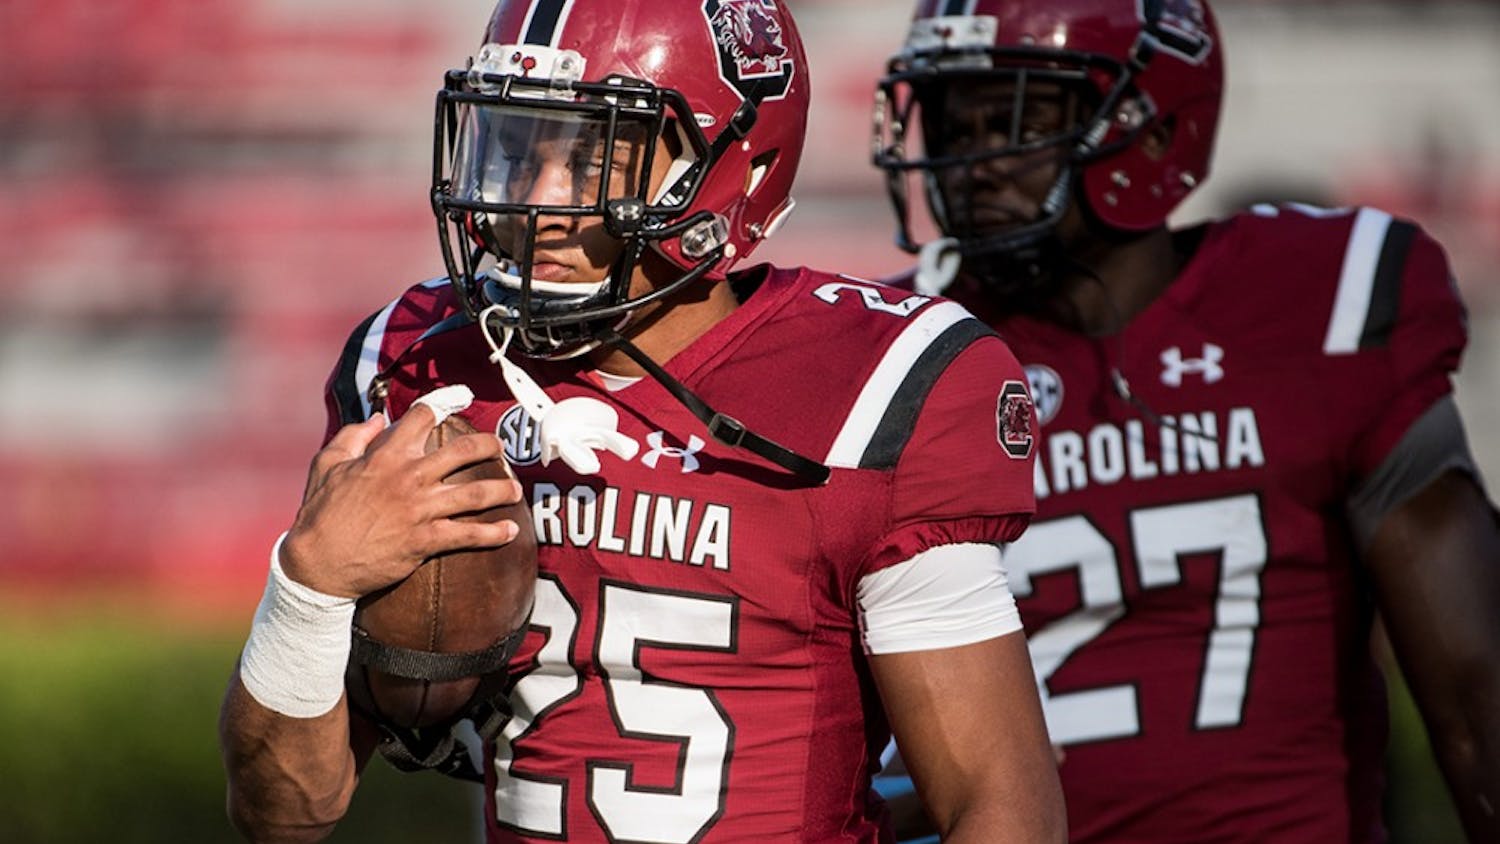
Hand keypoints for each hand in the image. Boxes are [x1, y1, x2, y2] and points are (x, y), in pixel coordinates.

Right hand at [280, 403, 522, 597]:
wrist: (318, 565)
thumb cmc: (320, 514)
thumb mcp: (326, 465)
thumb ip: (352, 437)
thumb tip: (375, 419)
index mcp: (385, 456)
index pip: (421, 417)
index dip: (441, 406)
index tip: (457, 402)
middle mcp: (409, 478)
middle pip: (463, 451)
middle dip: (489, 446)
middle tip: (500, 448)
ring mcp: (420, 509)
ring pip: (475, 493)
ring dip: (502, 489)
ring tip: (515, 489)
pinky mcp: (425, 540)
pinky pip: (469, 535)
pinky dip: (494, 534)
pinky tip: (511, 531)